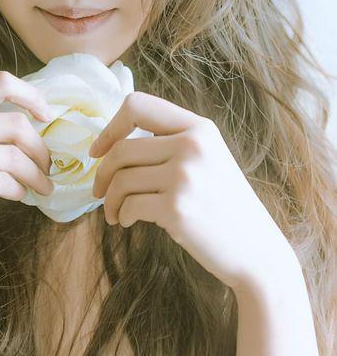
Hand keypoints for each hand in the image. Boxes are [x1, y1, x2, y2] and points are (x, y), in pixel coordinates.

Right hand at [0, 72, 54, 268]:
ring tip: (43, 186)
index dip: (31, 95)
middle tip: (48, 166)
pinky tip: (20, 195)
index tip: (47, 116)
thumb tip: (30, 122)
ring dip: (37, 174)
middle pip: (15, 124)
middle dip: (40, 148)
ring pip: (14, 158)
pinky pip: (5, 183)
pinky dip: (20, 191)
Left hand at [89, 91, 296, 291]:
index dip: (110, 128)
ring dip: (110, 200)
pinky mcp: (177, 209)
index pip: (137, 105)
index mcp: (199, 128)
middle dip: (103, 174)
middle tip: (100, 192)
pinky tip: (128, 222)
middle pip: (121, 149)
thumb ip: (170, 142)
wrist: (256, 250)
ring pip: (120, 180)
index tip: (98, 151)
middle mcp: (193, 146)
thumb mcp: (207, 159)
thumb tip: (111, 142)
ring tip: (115, 213)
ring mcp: (186, 177)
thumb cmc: (222, 205)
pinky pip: (129, 206)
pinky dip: (122, 216)